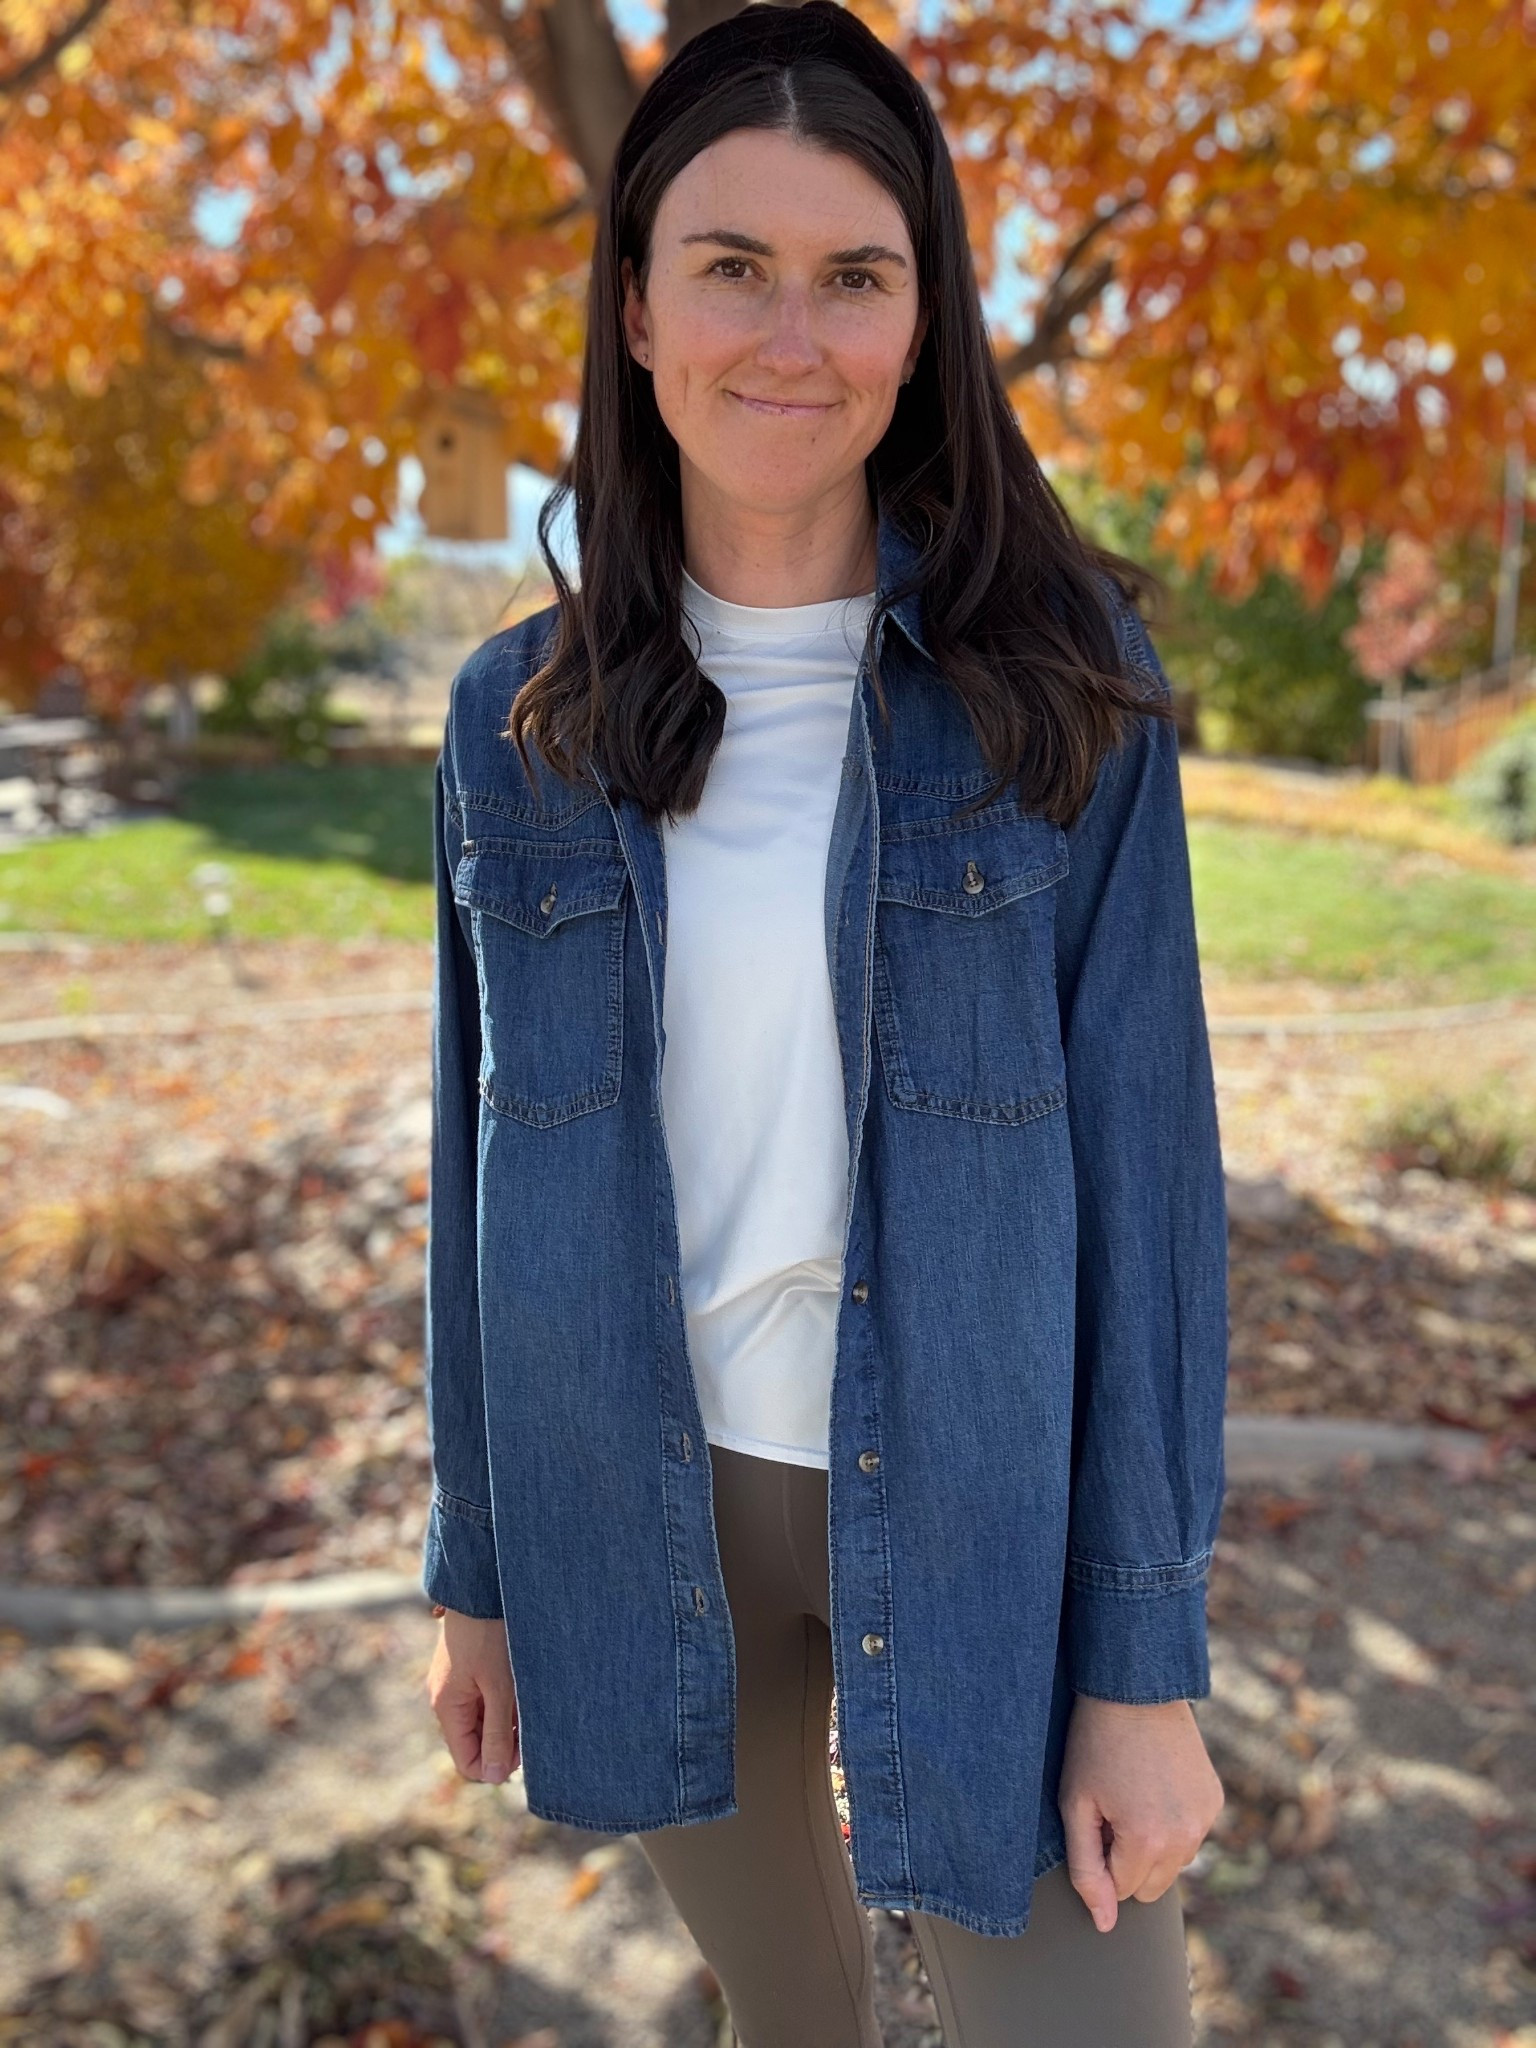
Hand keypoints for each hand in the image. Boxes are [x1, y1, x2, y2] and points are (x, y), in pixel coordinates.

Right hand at [426, 1610, 520, 1783]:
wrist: (480, 1589)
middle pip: (475, 1742)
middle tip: (532, 1722)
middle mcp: (445, 1701)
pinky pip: (482, 1701)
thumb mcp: (499, 1689)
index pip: (467, 1761)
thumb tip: (493, 1777)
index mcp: (447, 1709)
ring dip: (506, 1719)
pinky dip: (502, 1701)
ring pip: (481, 1721)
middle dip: (504, 1740)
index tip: (524, 1749)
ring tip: (527, 1700)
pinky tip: (520, 1687)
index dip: (496, 1764)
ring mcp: (453, 1685)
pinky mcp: (464, 1671)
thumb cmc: (491, 1638)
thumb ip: (497, 1733)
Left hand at [1058, 1694, 1223, 1932]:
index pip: (1122, 1891)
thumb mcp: (1077, 1805)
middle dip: (1128, 1861)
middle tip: (1111, 1809)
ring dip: (1152, 1845)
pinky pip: (1190, 1835)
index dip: (1101, 1858)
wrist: (1136, 1688)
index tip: (1095, 1818)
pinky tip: (1154, 1785)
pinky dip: (1172, 1824)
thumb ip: (1086, 1870)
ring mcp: (1206, 1818)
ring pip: (1173, 1863)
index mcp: (1148, 1841)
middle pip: (1151, 1886)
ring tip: (1132, 1794)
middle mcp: (1186, 1837)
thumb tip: (1105, 1924)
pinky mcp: (1214, 1799)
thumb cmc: (1095, 1743)